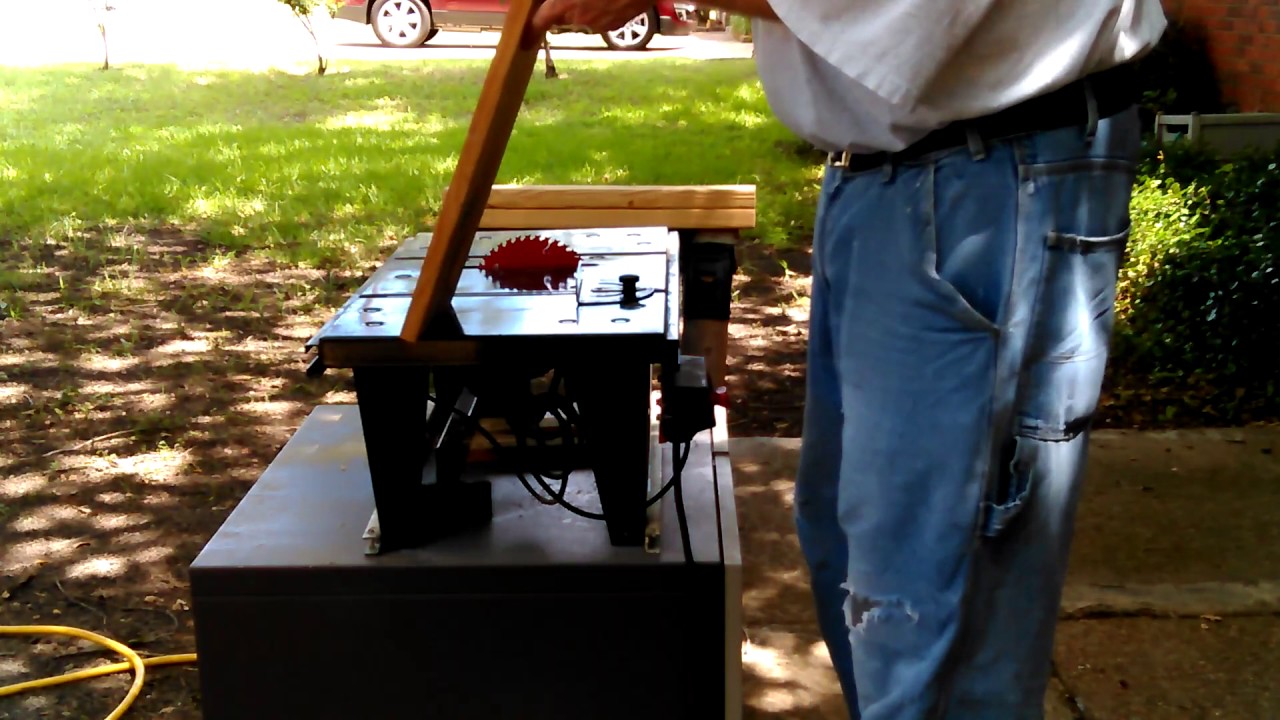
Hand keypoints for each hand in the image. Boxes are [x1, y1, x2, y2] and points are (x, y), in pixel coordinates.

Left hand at [524, 0, 653, 46]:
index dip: (530, 31)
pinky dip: (600, 10)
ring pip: (583, 19)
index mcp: (563, 6)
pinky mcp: (616, 25)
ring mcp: (600, 26)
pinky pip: (601, 19)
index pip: (539, 22)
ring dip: (583, 8)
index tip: (526, 39)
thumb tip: (554, 3)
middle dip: (562, 10)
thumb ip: (557, 0)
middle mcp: (579, 21)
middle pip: (562, 20)